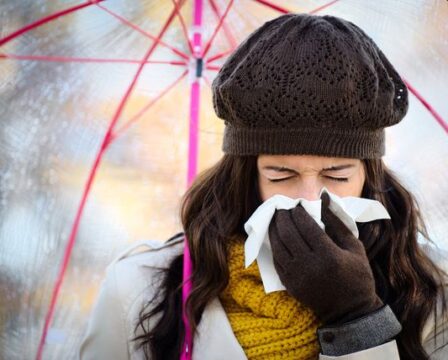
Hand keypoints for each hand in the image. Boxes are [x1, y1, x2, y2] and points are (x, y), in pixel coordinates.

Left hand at [268, 192, 382, 324]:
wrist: (350, 311)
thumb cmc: (357, 276)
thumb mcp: (354, 247)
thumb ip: (337, 222)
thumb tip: (324, 197)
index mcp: (329, 255)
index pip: (306, 226)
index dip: (298, 213)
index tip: (296, 205)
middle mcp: (310, 265)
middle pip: (288, 234)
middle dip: (283, 217)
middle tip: (282, 208)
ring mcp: (297, 276)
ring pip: (278, 246)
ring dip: (274, 229)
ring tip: (276, 219)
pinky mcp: (290, 284)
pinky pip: (276, 261)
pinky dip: (274, 246)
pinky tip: (275, 236)